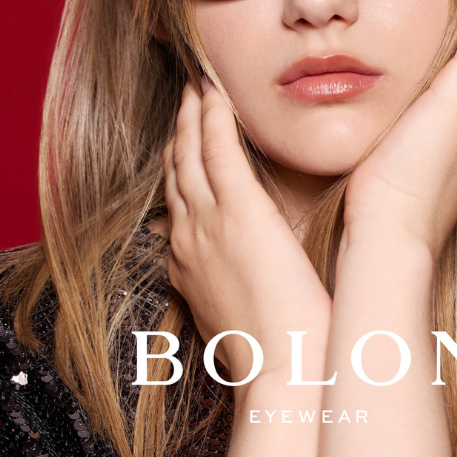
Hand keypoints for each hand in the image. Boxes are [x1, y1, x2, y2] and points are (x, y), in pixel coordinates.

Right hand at [163, 79, 331, 385]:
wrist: (281, 369)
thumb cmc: (271, 347)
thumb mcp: (237, 312)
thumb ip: (231, 282)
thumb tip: (245, 266)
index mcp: (187, 263)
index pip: (177, 202)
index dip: (179, 168)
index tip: (186, 145)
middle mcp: (187, 237)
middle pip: (175, 171)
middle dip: (178, 133)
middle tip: (186, 101)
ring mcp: (207, 222)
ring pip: (189, 154)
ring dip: (191, 116)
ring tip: (196, 88)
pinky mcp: (239, 210)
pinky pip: (217, 150)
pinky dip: (213, 117)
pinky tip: (215, 93)